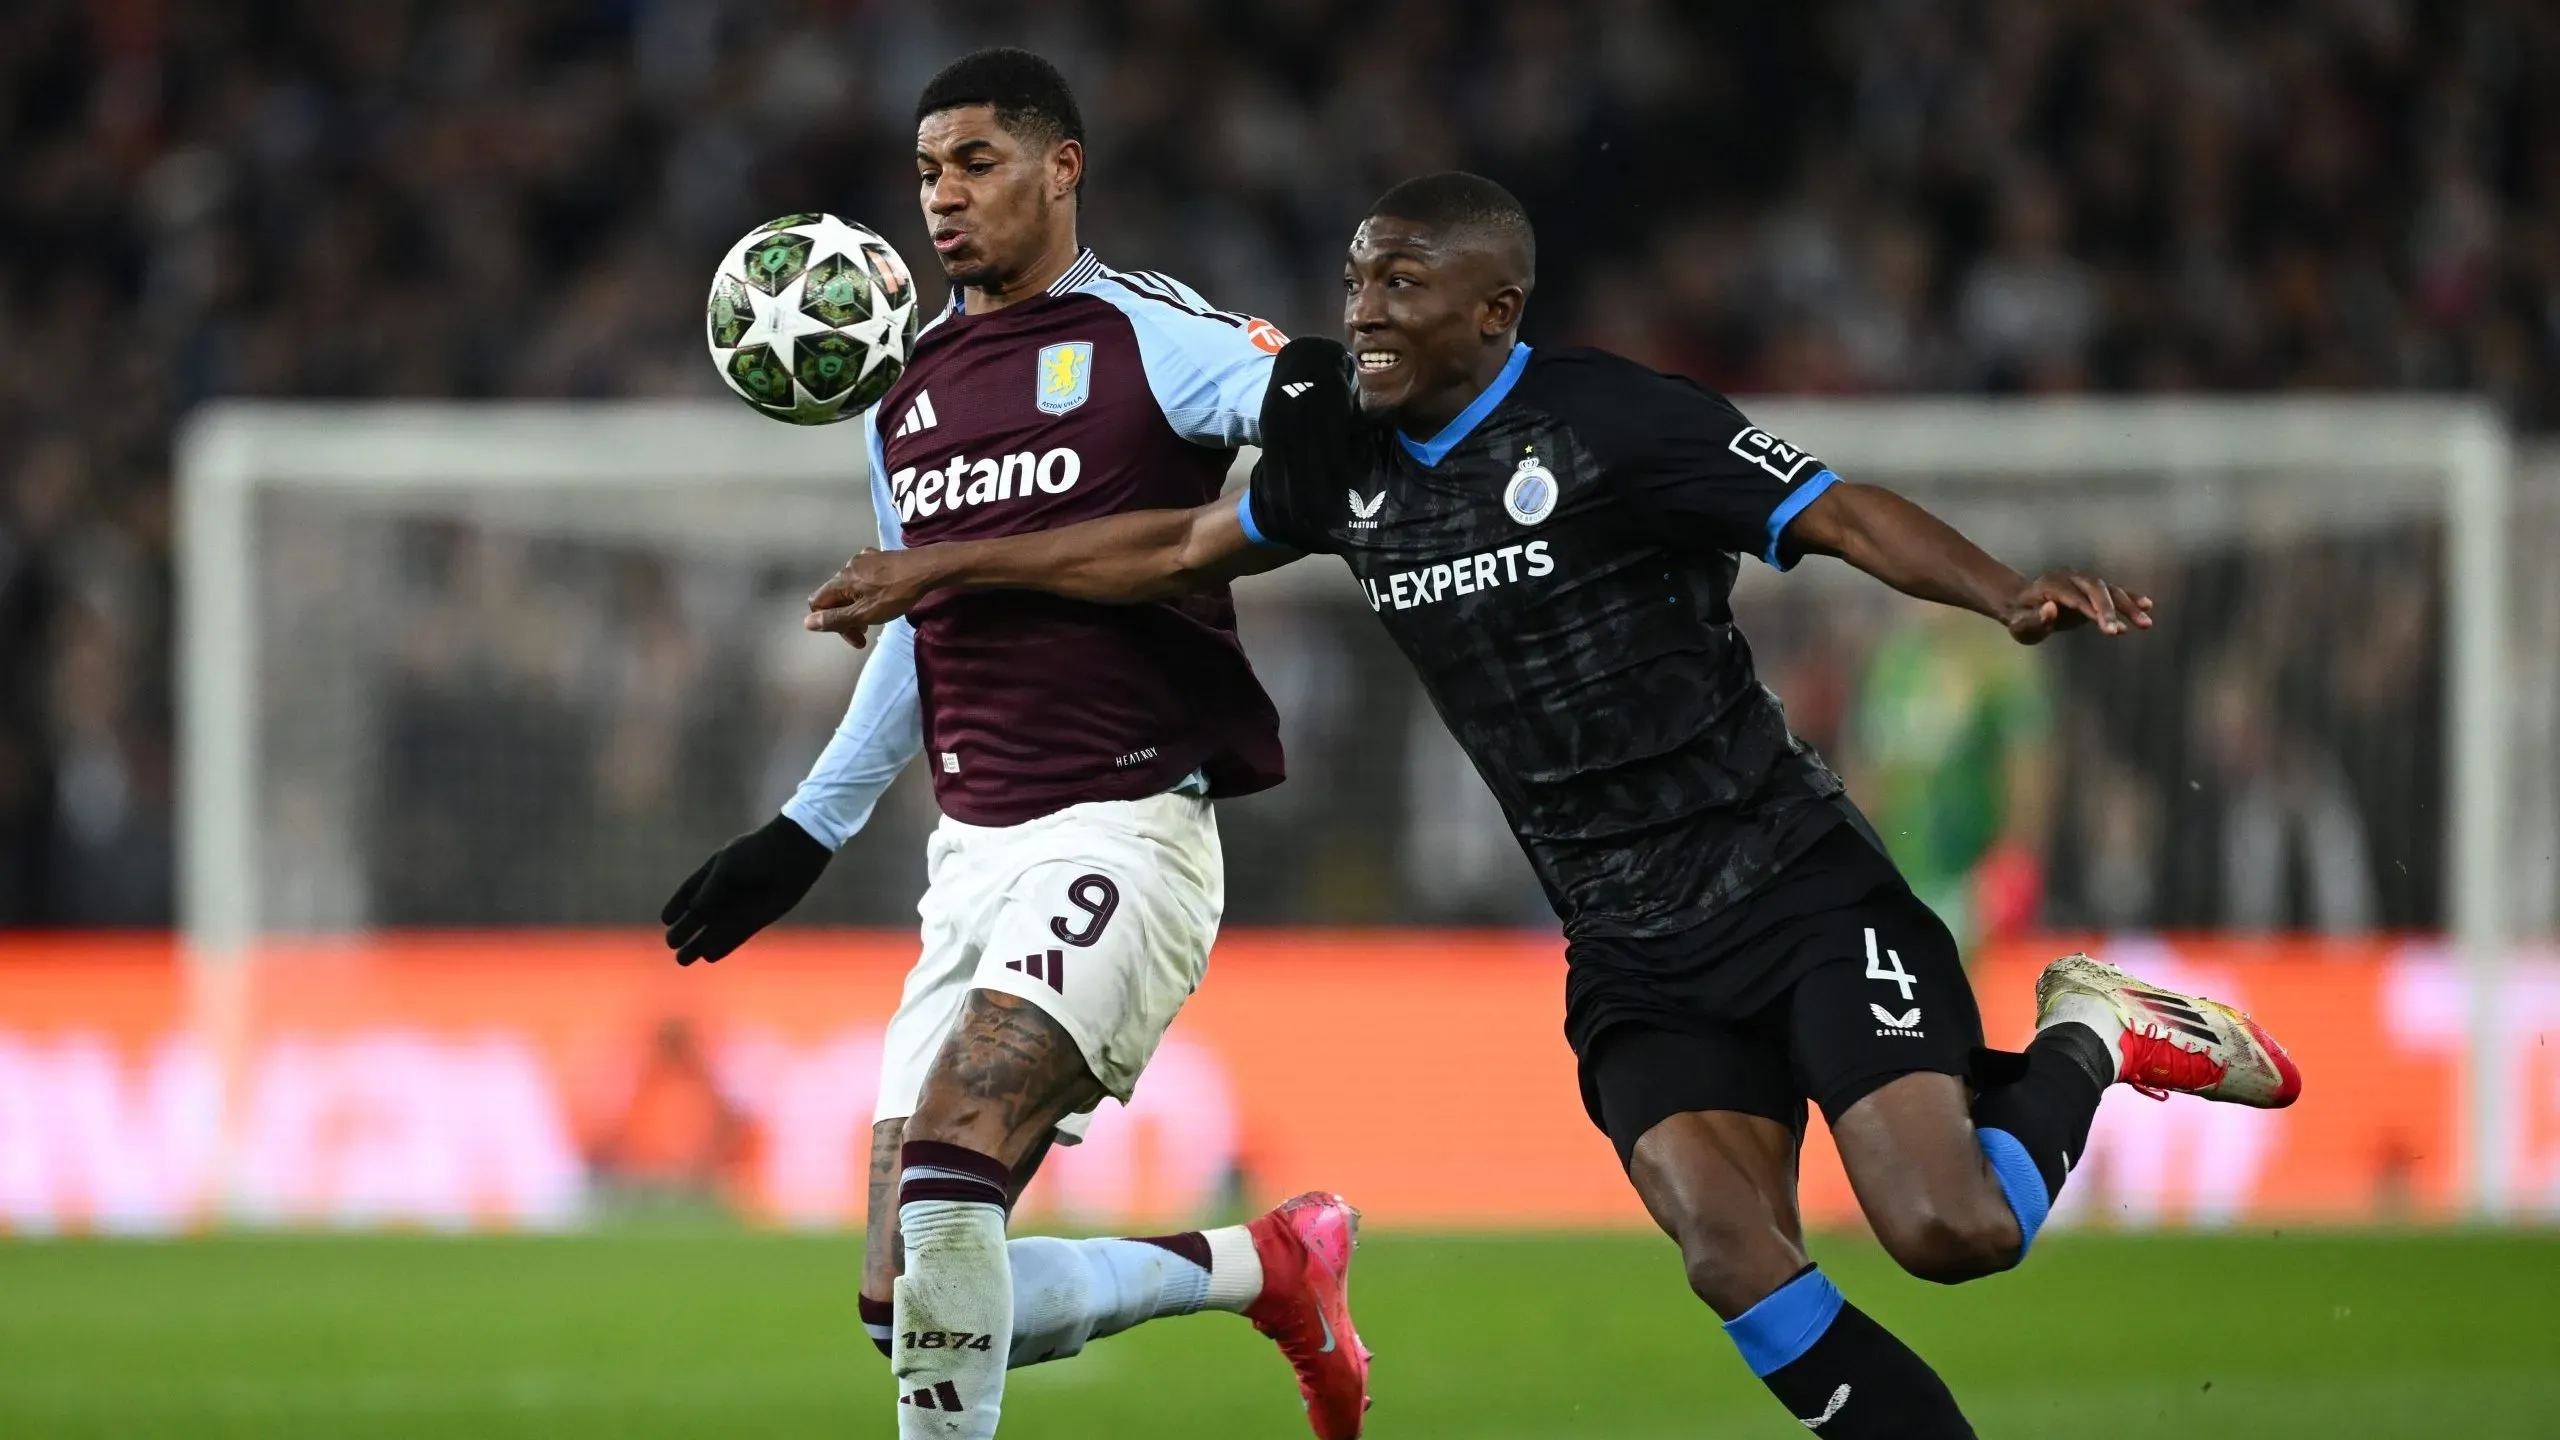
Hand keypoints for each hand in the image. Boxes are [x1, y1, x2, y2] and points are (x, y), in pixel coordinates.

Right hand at [660, 814, 831, 964]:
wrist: (794, 852)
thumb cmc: (758, 853)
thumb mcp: (726, 868)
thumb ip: (708, 891)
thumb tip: (693, 912)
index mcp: (716, 871)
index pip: (691, 891)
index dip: (678, 905)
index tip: (667, 919)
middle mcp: (728, 890)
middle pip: (701, 914)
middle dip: (685, 930)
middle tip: (671, 943)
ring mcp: (743, 904)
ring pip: (717, 928)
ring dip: (700, 944)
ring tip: (682, 960)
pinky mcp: (760, 917)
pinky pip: (737, 934)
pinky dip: (723, 945)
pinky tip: (708, 956)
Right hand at [804, 548, 931, 647]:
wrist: (926, 568)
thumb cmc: (896, 594)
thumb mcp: (865, 613)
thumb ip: (836, 619)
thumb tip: (807, 623)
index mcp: (840, 581)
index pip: (817, 602)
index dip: (828, 622)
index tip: (853, 635)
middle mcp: (847, 566)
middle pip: (834, 596)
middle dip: (846, 617)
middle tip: (865, 633)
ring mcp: (863, 559)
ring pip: (850, 587)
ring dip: (857, 605)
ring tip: (876, 616)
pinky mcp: (878, 556)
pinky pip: (864, 576)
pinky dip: (867, 591)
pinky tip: (882, 595)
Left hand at [1999, 568, 2153, 644]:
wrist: (2023, 604)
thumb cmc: (2021, 618)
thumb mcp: (2021, 625)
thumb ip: (2034, 620)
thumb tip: (2051, 609)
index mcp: (2050, 585)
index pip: (2073, 596)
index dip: (2088, 610)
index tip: (2103, 626)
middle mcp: (2070, 578)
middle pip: (2094, 590)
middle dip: (2108, 610)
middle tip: (2116, 632)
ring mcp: (2084, 582)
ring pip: (2110, 590)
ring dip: (2128, 606)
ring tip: (2145, 624)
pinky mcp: (2094, 590)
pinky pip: (2115, 592)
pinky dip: (2131, 599)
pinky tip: (2147, 607)